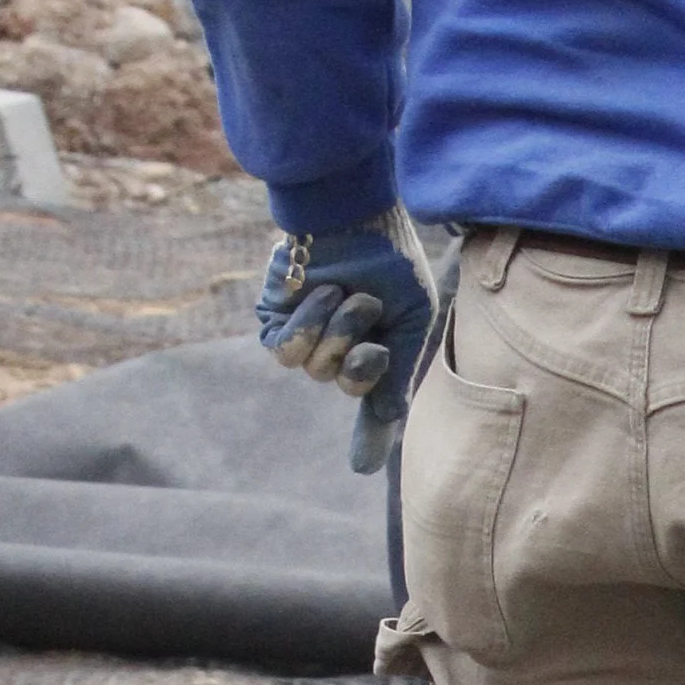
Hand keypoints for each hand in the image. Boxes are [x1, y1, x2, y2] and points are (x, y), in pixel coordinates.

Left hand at [257, 207, 439, 474]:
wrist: (352, 216)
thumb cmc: (389, 260)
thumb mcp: (411, 320)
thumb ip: (398, 374)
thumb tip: (392, 421)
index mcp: (376, 348)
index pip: (370, 400)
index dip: (369, 437)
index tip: (362, 468)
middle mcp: (339, 347)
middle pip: (346, 384)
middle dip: (361, 351)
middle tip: (368, 309)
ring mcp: (306, 336)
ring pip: (315, 369)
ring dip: (336, 330)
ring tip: (344, 293)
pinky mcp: (273, 323)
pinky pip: (285, 352)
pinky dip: (306, 325)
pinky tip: (316, 294)